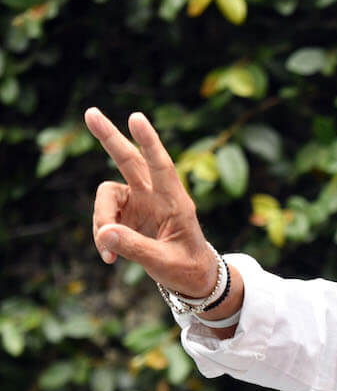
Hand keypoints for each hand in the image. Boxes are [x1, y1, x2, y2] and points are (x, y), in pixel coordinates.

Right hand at [86, 108, 217, 296]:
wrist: (190, 277)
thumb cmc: (186, 267)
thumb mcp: (164, 262)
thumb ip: (136, 248)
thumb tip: (105, 233)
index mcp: (175, 201)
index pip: (162, 166)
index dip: (149, 142)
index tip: (136, 117)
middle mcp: (155, 196)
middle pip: (129, 160)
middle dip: (109, 138)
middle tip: (90, 113)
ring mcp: (139, 203)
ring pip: (107, 195)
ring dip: (101, 220)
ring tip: (108, 253)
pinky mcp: (126, 214)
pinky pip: (104, 218)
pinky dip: (102, 236)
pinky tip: (110, 258)